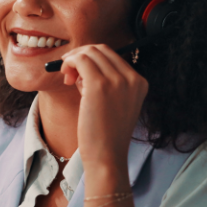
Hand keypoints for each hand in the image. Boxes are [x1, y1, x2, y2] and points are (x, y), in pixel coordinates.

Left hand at [59, 43, 148, 170]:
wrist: (107, 157)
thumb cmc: (106, 135)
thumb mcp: (115, 104)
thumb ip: (106, 82)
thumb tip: (82, 64)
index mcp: (139, 82)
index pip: (113, 55)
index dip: (91, 58)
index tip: (79, 72)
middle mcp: (131, 78)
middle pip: (101, 49)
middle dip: (81, 56)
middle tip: (69, 73)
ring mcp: (117, 80)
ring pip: (90, 52)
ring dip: (74, 60)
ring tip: (68, 79)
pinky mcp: (99, 85)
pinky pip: (81, 60)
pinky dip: (70, 63)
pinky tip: (67, 77)